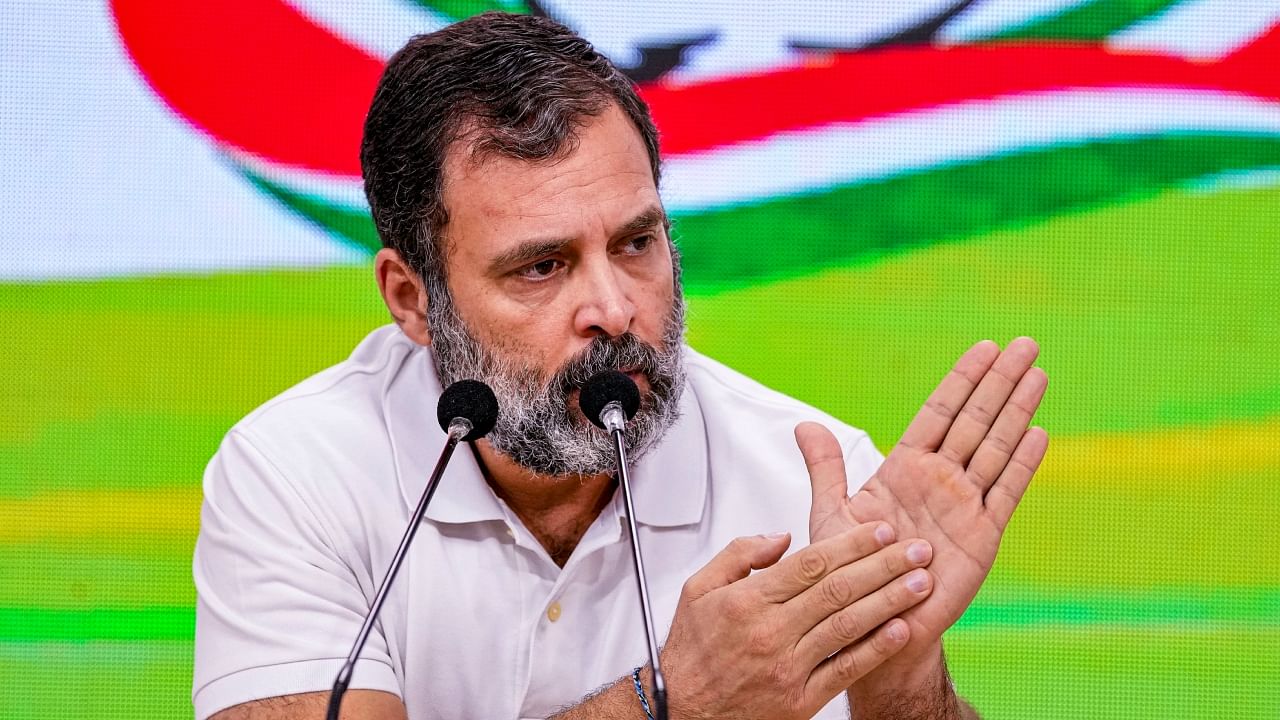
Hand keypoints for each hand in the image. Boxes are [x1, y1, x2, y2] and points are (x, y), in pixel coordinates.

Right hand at [658, 525, 934, 719]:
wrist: (681, 710)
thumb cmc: (692, 652)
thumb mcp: (697, 589)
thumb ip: (739, 554)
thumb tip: (780, 538)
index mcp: (749, 600)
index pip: (811, 563)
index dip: (851, 544)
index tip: (880, 531)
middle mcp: (771, 631)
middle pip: (838, 590)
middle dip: (884, 566)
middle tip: (917, 550)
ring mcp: (789, 667)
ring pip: (848, 625)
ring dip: (890, 601)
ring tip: (920, 583)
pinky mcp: (801, 699)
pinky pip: (845, 670)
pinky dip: (876, 650)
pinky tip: (900, 631)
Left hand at [799, 338, 1048, 677]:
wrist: (874, 620)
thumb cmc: (852, 570)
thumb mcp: (833, 514)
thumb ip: (826, 469)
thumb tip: (803, 425)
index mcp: (905, 469)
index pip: (939, 413)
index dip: (961, 380)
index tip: (983, 348)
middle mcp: (939, 481)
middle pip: (974, 420)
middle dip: (999, 381)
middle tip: (1025, 344)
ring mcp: (963, 506)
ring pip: (994, 447)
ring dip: (1016, 410)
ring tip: (1037, 374)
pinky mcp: (981, 537)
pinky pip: (1003, 493)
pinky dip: (1020, 464)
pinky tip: (1037, 433)